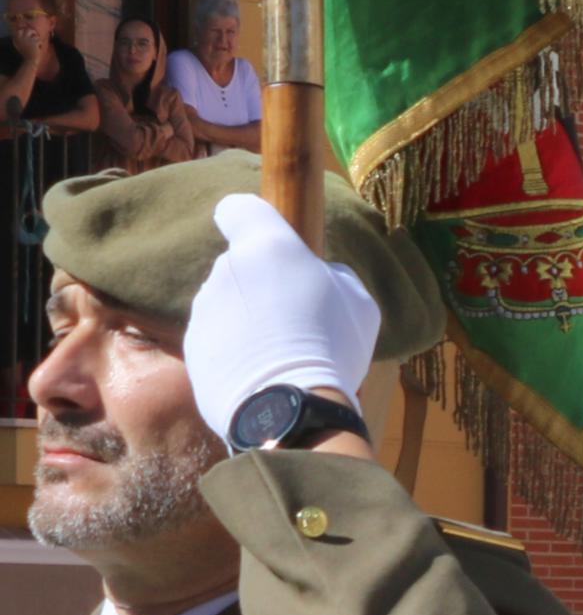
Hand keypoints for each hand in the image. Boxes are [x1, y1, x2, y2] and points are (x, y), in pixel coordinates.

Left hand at [187, 193, 380, 439]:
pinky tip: (263, 378)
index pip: (240, 209)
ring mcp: (203, 309)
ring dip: (249, 322)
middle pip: (241, 266)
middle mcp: (225, 269)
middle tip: (297, 321)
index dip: (252, 221)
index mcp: (267, 246)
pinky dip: (236, 354)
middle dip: (262, 285)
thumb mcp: (358, 301)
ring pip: (228, 305)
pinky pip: (218, 341)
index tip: (270, 244)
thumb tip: (320, 276)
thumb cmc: (332, 343)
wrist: (287, 406)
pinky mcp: (193, 348)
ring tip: (281, 357)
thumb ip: (332, 276)